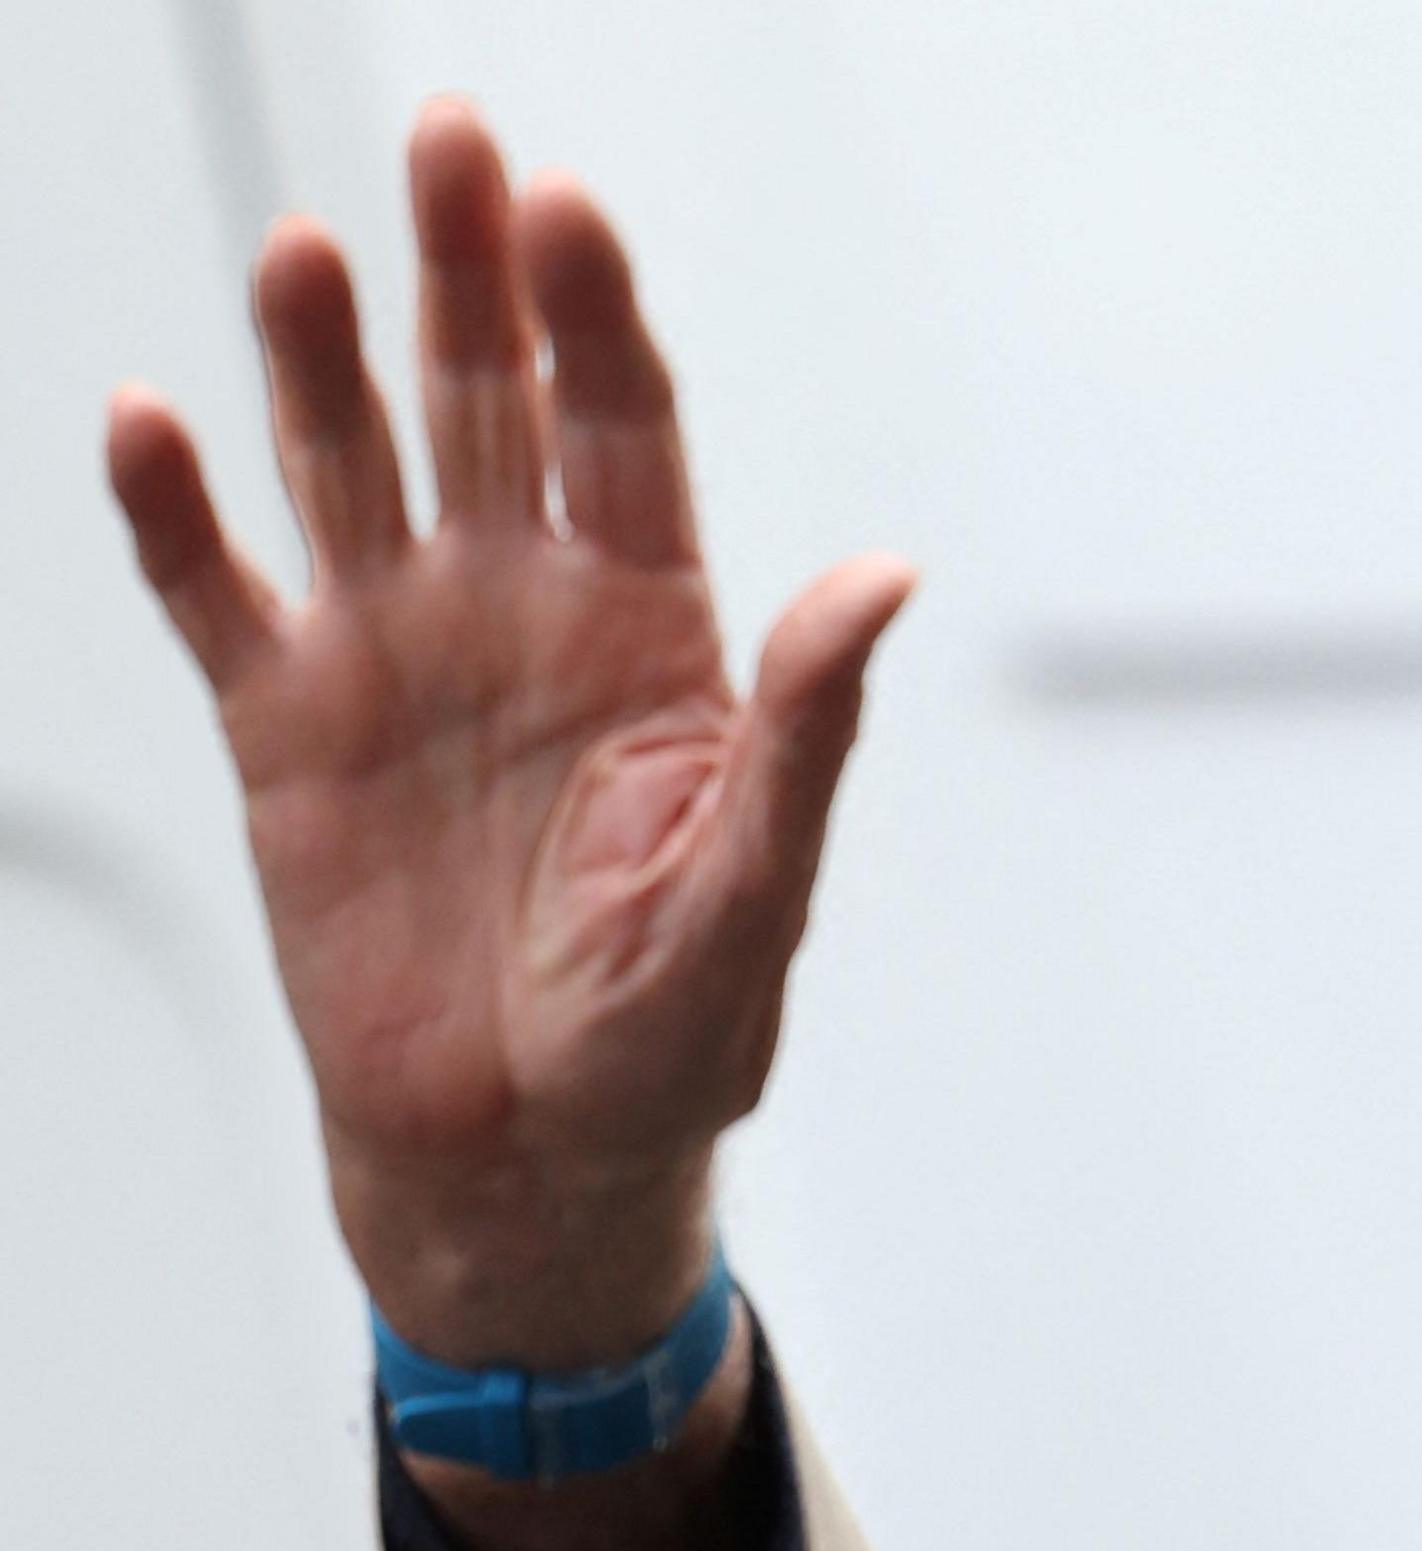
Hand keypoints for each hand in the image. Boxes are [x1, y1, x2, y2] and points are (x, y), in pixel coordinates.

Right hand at [106, 99, 910, 1367]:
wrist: (532, 1151)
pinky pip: (220, 590)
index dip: (595, 320)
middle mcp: (522, 607)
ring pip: (352, 460)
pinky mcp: (286, 725)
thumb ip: (805, 727)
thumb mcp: (759, 884)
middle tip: (446, 138)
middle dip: (467, 273)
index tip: (567, 210)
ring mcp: (400, 653)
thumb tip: (881, 577)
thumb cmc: (670, 1029)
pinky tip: (150, 420)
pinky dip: (178, 510)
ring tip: (308, 250)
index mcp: (654, 628)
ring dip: (323, 355)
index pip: (623, 430)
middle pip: (490, 400)